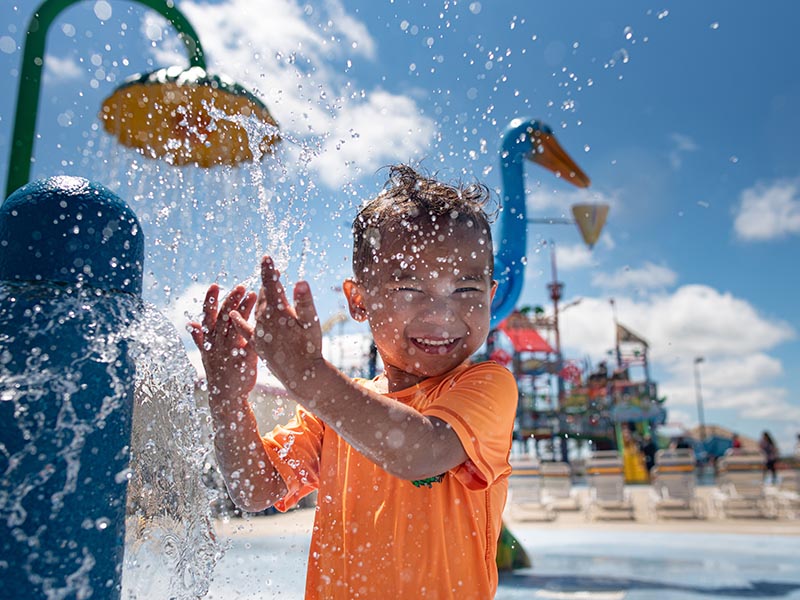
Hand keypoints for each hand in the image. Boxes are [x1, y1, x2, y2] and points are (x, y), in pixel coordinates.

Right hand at [189, 284, 257, 399]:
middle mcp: (216, 345)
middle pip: (222, 318)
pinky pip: (249, 344)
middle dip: (231, 300)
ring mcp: (229, 354)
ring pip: (235, 327)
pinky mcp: (243, 362)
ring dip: (243, 310)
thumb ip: (201, 338)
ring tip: (254, 295)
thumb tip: (190, 323)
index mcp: (208, 341)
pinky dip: (254, 332)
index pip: (207, 316)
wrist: (226, 396)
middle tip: (241, 286)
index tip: (215, 285)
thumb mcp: (207, 355)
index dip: (210, 300)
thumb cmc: (219, 372)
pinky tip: (263, 320)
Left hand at [230, 256, 323, 395]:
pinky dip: (239, 320)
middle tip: (272, 272)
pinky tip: (233, 315)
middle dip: (268, 283)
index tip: (266, 257)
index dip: (269, 270)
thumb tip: (300, 281)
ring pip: (256, 310)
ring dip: (259, 299)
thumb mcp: (311, 323)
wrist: (301, 375)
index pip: (272, 284)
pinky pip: (244, 329)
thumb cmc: (310, 347)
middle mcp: (264, 320)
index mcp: (278, 311)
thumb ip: (304, 301)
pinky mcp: (256, 344)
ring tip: (263, 290)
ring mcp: (259, 332)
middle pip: (264, 296)